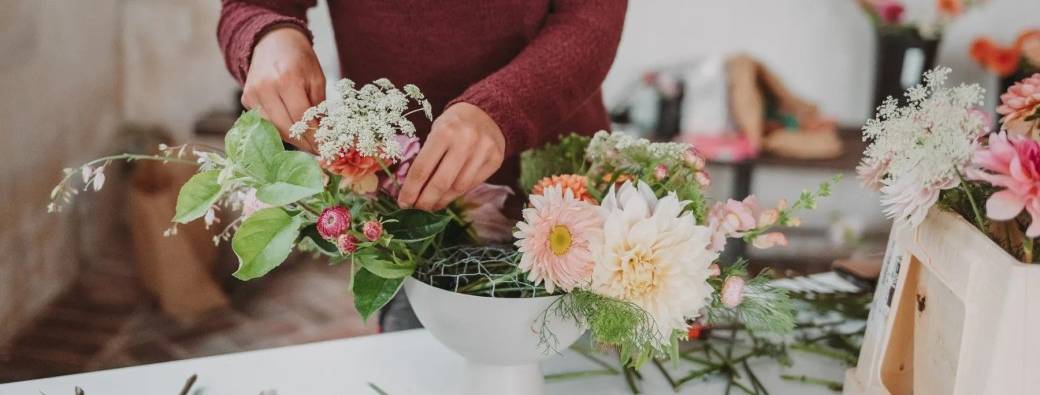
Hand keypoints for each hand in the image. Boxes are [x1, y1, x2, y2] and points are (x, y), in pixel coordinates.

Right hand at [241, 27, 324, 152]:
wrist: (273, 41)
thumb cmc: (300, 59)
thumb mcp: (316, 78)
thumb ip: (318, 107)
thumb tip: (324, 135)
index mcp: (286, 79)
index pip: (300, 117)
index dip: (313, 136)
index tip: (325, 148)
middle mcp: (265, 87)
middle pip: (285, 126)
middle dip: (303, 142)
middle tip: (317, 151)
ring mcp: (252, 94)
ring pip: (273, 128)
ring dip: (291, 138)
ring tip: (307, 142)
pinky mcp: (246, 99)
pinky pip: (264, 122)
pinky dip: (279, 129)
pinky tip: (292, 130)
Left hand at [397, 103, 505, 210]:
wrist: (486, 113)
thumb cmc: (453, 124)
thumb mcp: (435, 131)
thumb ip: (425, 156)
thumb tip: (411, 189)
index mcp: (444, 131)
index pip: (422, 168)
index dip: (411, 189)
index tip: (403, 202)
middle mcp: (465, 141)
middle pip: (441, 182)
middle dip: (426, 201)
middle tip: (416, 209)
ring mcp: (483, 151)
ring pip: (458, 187)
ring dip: (442, 200)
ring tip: (432, 204)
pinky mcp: (495, 160)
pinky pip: (473, 185)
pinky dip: (457, 193)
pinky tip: (447, 196)